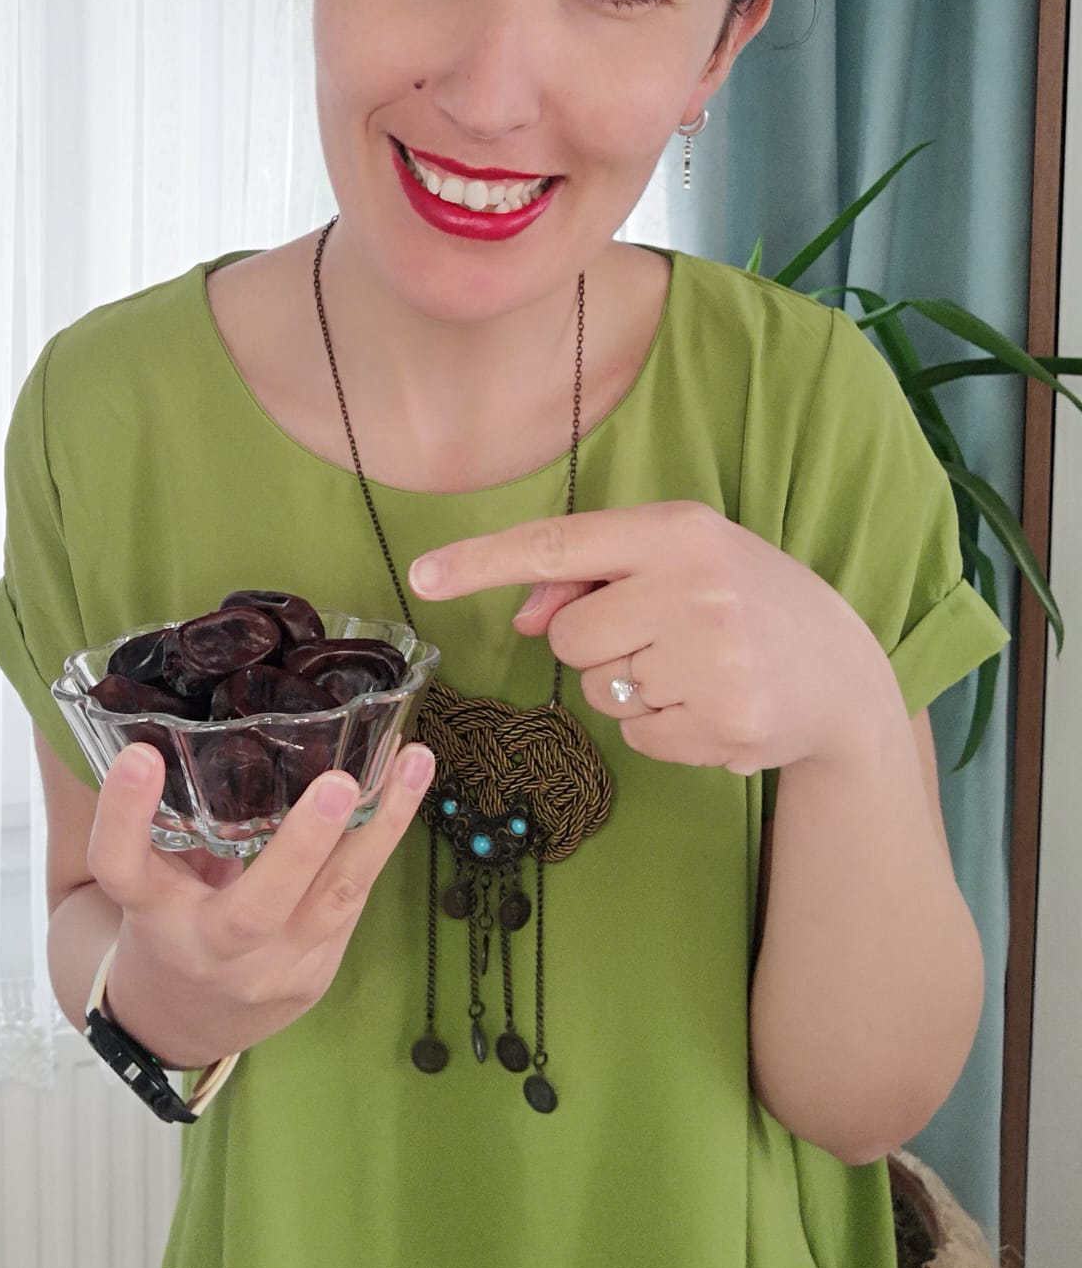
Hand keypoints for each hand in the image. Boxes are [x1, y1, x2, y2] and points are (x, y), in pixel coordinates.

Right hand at [85, 737, 435, 1066]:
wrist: (183, 1024)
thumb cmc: (167, 920)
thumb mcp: (151, 875)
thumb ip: (170, 816)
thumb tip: (196, 715)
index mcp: (150, 912)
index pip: (122, 866)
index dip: (123, 814)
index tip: (139, 756)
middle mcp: (208, 948)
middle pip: (254, 908)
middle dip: (302, 846)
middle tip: (339, 784)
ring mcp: (269, 969)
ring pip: (333, 901)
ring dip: (381, 828)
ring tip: (414, 763)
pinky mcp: (316, 972)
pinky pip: (353, 898)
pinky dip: (382, 838)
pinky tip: (407, 785)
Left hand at [408, 500, 894, 776]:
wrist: (844, 671)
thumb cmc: (743, 601)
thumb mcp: (679, 560)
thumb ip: (593, 574)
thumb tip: (525, 613)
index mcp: (678, 530)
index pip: (559, 541)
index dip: (484, 560)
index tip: (422, 577)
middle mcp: (695, 587)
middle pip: (570, 636)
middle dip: (599, 644)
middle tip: (665, 636)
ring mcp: (712, 659)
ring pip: (599, 690)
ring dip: (632, 688)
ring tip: (696, 668)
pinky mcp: (723, 723)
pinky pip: (636, 737)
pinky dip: (662, 728)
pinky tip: (711, 703)